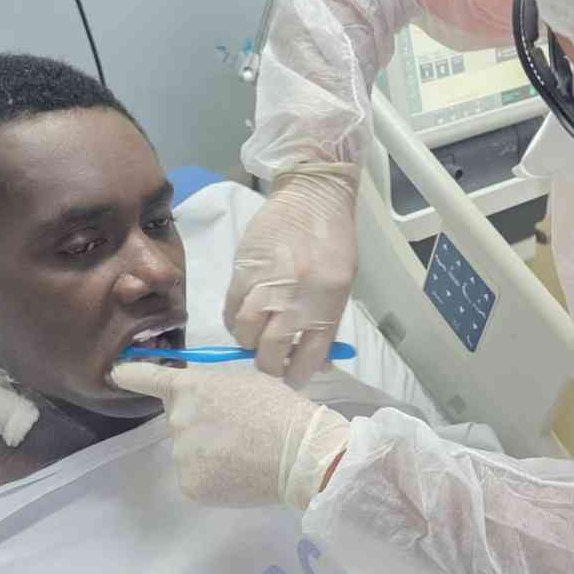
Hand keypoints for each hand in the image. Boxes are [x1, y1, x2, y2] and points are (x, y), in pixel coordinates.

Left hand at [110, 362, 349, 509]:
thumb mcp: (244, 381)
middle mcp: (177, 420)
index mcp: (191, 388)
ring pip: (189, 452)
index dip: (130, 375)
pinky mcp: (190, 485)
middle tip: (238, 430)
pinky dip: (213, 477)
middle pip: (179, 421)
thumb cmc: (280, 409)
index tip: (115, 374)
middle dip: (201, 425)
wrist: (300, 452)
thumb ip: (212, 387)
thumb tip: (200, 400)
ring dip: (207, 453)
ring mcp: (181, 455)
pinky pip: (195, 477)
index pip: (149, 378)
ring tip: (244, 454)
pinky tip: (239, 473)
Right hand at [224, 163, 359, 387]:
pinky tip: (244, 316)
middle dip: (268, 366)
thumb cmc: (334, 241)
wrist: (313, 196)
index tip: (292, 377)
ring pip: (244, 333)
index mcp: (327, 306)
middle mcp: (296, 299)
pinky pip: (230, 308)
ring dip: (248, 341)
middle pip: (271, 353)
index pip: (308, 360)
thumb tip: (318, 362)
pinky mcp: (243, 270)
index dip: (297, 376)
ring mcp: (267, 284)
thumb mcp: (342, 286)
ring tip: (255, 335)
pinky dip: (234, 320)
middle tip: (269, 362)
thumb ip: (328, 325)